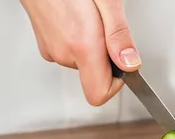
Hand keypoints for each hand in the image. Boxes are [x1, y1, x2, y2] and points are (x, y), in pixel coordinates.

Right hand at [20, 0, 140, 105]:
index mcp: (80, 45)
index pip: (98, 94)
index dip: (115, 85)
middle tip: (105, 27)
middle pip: (93, 76)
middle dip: (105, 56)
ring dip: (90, 45)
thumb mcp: (106, 0)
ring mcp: (50, 49)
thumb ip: (118, 35)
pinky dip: (76, 39)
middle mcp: (63, 52)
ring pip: (80, 62)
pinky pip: (67, 51)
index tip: (122, 66)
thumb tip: (130, 64)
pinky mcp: (44, 43)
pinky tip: (76, 16)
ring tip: (89, 16)